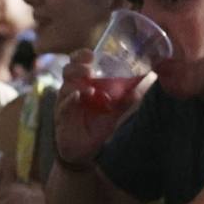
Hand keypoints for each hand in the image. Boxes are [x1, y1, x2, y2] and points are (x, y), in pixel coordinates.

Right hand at [55, 49, 144, 166]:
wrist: (86, 149)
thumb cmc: (97, 125)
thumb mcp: (115, 112)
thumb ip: (125, 100)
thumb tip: (142, 86)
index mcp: (83, 83)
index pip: (77, 63)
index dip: (81, 56)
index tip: (91, 54)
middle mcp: (71, 90)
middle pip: (68, 71)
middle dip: (77, 66)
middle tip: (88, 68)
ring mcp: (65, 104)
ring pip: (65, 87)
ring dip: (76, 84)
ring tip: (88, 87)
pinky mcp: (61, 118)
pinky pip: (63, 106)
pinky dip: (70, 100)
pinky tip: (77, 96)